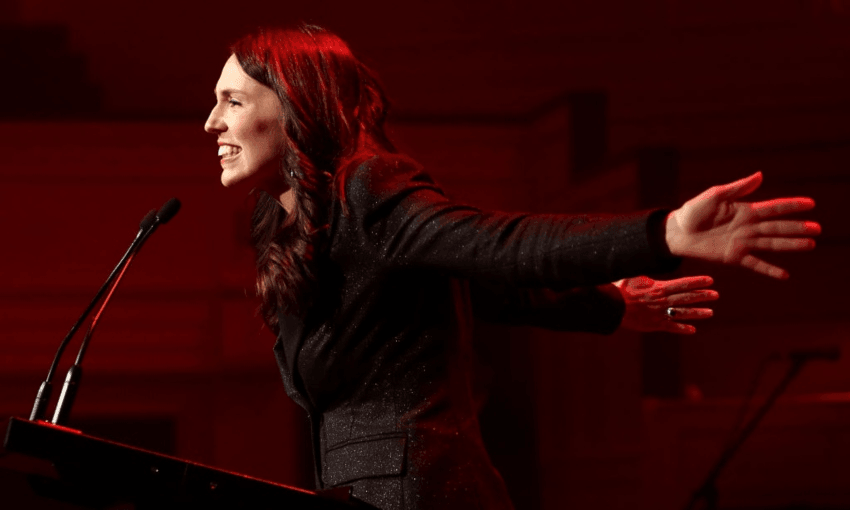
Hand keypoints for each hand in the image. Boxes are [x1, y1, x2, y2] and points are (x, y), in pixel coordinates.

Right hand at [614, 275, 717, 334]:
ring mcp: (660, 313)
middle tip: (716, 295)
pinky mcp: (654, 324)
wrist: (612, 307)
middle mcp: (662, 301)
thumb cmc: (620, 289)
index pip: (683, 284)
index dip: (697, 282)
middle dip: (702, 296)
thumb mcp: (633, 276)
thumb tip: (648, 258)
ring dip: (697, 313)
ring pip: (683, 313)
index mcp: (659, 288)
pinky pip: (671, 327)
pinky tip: (692, 330)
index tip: (710, 280)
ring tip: (710, 313)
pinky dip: (682, 328)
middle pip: (687, 298)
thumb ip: (645, 272)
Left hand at [665, 172, 820, 278]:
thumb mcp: (715, 195)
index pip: (774, 208)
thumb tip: (760, 175)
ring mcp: (743, 243)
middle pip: (777, 227)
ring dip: (790, 245)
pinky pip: (755, 264)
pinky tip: (784, 275)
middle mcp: (748, 227)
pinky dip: (769, 269)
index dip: (792, 206)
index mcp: (745, 210)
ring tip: (810, 245)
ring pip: (771, 244)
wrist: (677, 232)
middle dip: (797, 228)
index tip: (810, 204)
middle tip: (817, 229)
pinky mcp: (734, 257)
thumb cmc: (694, 211)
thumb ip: (738, 188)